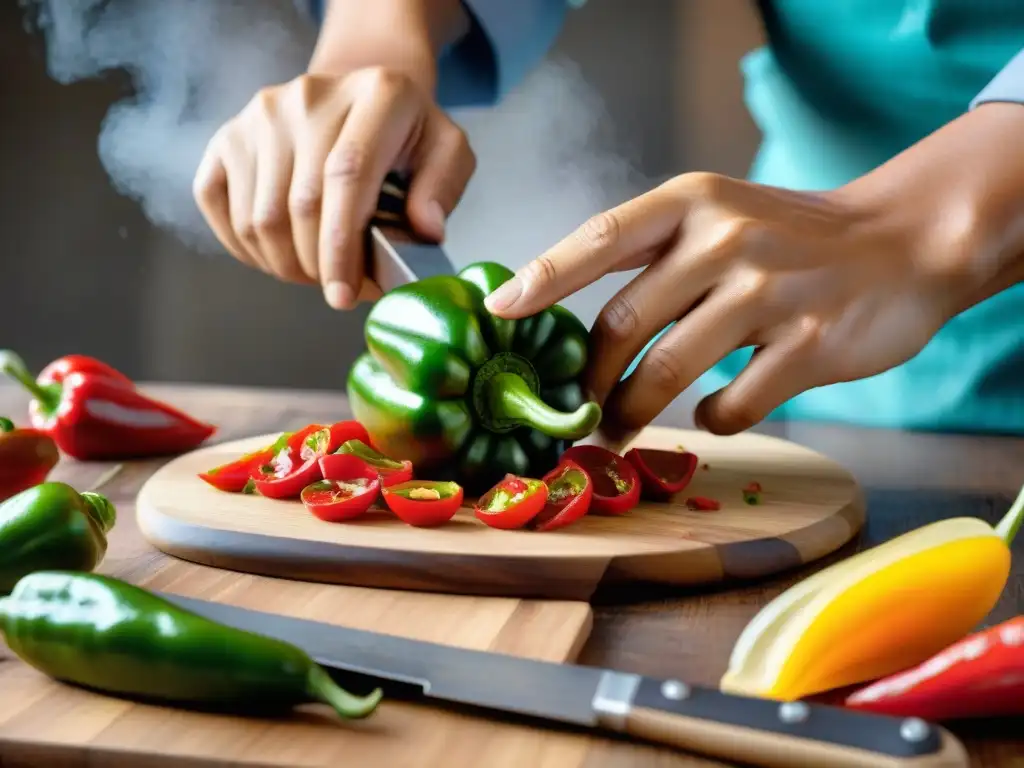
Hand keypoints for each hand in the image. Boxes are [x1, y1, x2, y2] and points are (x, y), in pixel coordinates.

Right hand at [192, 67, 475, 308]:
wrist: (358, 96)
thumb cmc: (405, 136)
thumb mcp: (447, 151)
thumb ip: (444, 186)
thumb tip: (425, 229)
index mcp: (377, 94)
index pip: (346, 176)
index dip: (341, 247)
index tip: (344, 295)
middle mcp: (310, 95)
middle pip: (299, 206)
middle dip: (318, 267)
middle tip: (341, 289)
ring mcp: (262, 114)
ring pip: (257, 217)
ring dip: (284, 264)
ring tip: (316, 272)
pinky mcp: (228, 135)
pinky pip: (218, 206)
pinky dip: (245, 247)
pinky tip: (279, 254)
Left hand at [483, 172, 959, 436]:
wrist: (904, 242)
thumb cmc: (790, 237)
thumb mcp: (719, 215)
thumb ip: (653, 255)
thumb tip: (567, 312)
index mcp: (692, 203)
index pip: (600, 238)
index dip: (544, 276)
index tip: (497, 311)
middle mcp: (726, 239)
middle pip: (623, 322)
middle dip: (589, 380)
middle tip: (575, 412)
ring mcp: (770, 292)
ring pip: (668, 371)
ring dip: (631, 412)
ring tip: (616, 432)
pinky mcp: (810, 345)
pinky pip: (734, 404)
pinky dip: (713, 421)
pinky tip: (713, 416)